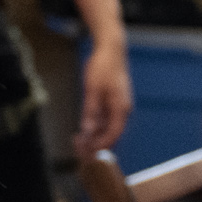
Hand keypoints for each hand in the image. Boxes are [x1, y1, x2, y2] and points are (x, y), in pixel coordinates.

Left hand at [77, 42, 132, 156]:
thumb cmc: (103, 66)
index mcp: (121, 108)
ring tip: (79, 140)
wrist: (111, 50)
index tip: (88, 151)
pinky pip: (106, 119)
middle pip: (111, 133)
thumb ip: (91, 111)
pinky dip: (96, 125)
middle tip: (79, 148)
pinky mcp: (113, 102)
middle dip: (96, 143)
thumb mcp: (93, 89)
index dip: (101, 145)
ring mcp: (119, 106)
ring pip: (108, 127)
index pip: (113, 134)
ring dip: (95, 135)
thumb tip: (87, 130)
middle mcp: (123, 110)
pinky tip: (85, 129)